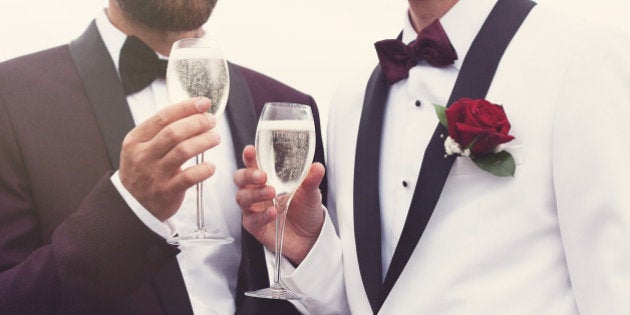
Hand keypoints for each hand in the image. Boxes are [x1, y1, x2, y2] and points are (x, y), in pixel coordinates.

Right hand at [119, 97, 219, 220]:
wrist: (132, 205)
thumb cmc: (143, 171)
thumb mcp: (141, 148)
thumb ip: (160, 131)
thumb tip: (193, 112)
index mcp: (136, 140)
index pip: (163, 117)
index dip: (186, 107)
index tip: (203, 103)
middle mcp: (143, 155)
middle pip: (174, 132)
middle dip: (198, 123)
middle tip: (211, 121)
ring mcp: (155, 174)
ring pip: (183, 151)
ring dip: (204, 141)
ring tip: (215, 138)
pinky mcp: (167, 191)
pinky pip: (190, 176)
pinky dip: (204, 169)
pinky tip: (211, 166)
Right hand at [234, 145, 324, 264]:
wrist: (310, 236)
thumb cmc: (305, 209)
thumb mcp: (311, 192)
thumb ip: (311, 180)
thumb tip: (317, 167)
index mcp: (267, 177)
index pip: (254, 163)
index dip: (249, 156)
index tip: (251, 150)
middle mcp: (256, 190)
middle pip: (240, 178)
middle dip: (248, 175)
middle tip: (263, 176)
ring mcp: (253, 208)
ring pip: (242, 197)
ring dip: (256, 194)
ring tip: (272, 193)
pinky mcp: (254, 225)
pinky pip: (252, 219)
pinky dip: (262, 215)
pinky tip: (273, 212)